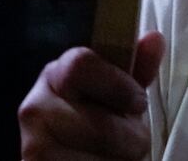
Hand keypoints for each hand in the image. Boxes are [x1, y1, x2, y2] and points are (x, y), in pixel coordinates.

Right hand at [19, 34, 162, 159]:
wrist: (61, 156)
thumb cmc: (95, 122)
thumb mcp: (116, 94)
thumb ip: (135, 69)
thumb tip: (154, 39)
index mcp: (54, 75)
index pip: (81, 65)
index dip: (118, 85)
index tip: (138, 103)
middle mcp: (35, 108)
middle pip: (102, 126)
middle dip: (129, 139)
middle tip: (128, 141)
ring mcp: (33, 145)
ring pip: (99, 159)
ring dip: (118, 160)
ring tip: (112, 155)